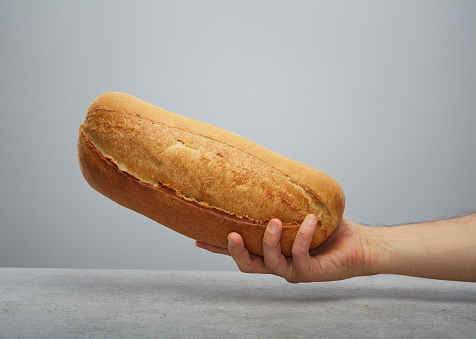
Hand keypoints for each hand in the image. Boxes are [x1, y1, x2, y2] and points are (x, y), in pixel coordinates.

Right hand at [196, 214, 370, 282]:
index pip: (240, 250)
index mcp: (270, 251)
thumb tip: (267, 171)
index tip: (196, 239)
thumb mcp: (299, 211)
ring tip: (275, 221)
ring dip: (270, 241)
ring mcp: (292, 270)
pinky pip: (300, 254)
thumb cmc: (328, 228)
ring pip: (270, 263)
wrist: (358, 243)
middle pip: (247, 266)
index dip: (217, 247)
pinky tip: (311, 220)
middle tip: (233, 235)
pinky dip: (304, 236)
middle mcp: (277, 264)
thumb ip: (282, 201)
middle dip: (236, 252)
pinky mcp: (310, 272)